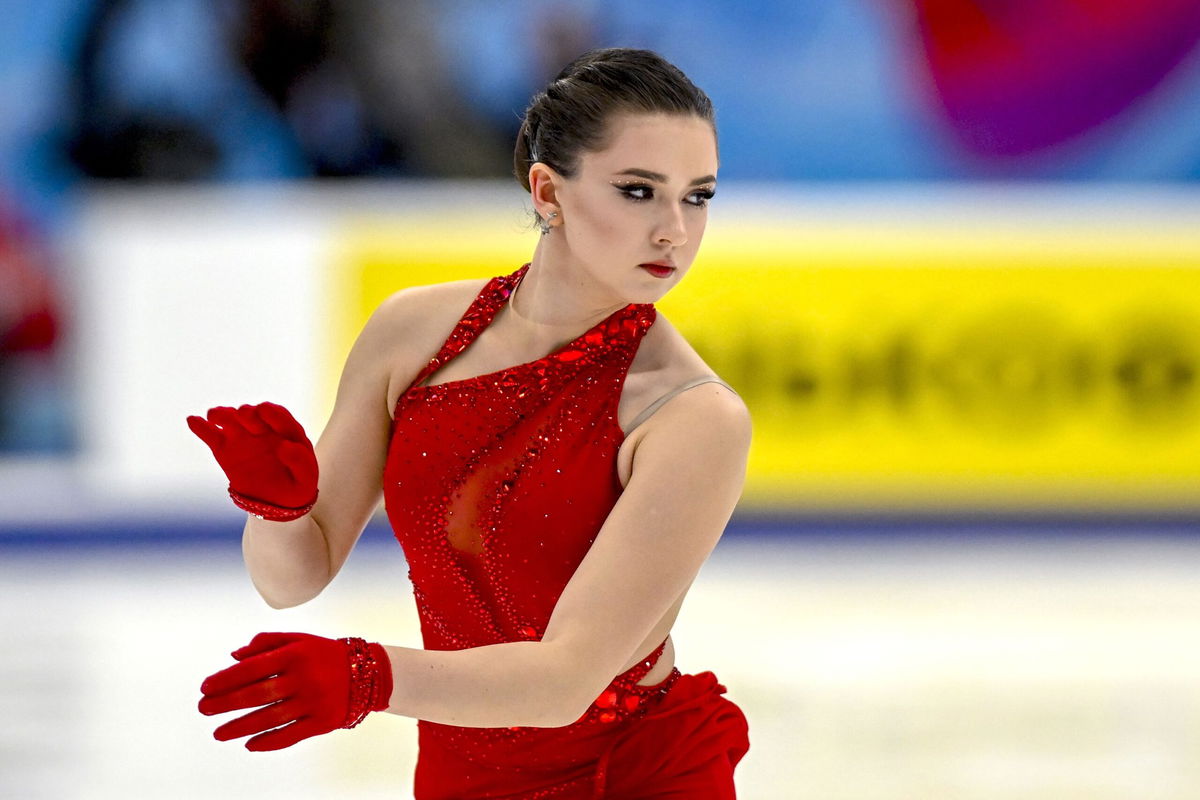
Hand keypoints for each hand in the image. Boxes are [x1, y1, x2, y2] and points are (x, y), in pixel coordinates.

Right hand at [186, 402, 317, 510]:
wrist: (277, 502)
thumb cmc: (296, 484)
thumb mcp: (306, 476)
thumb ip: (300, 460)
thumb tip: (284, 446)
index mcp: (286, 431)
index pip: (278, 415)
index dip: (271, 411)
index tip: (263, 409)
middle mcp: (263, 429)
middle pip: (253, 415)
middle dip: (248, 415)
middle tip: (244, 418)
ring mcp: (243, 437)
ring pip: (231, 420)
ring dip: (223, 414)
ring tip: (215, 415)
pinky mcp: (225, 449)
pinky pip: (211, 435)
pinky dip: (201, 427)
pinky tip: (193, 420)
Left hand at [198, 632, 391, 750]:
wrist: (365, 672)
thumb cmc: (322, 654)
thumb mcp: (298, 640)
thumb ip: (266, 643)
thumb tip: (232, 657)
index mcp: (295, 654)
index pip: (251, 668)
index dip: (225, 679)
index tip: (204, 688)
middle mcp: (304, 677)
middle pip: (256, 694)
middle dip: (225, 704)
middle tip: (203, 710)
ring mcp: (313, 701)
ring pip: (269, 718)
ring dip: (240, 727)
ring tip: (218, 733)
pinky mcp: (322, 722)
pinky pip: (290, 735)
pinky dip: (268, 741)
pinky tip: (249, 744)